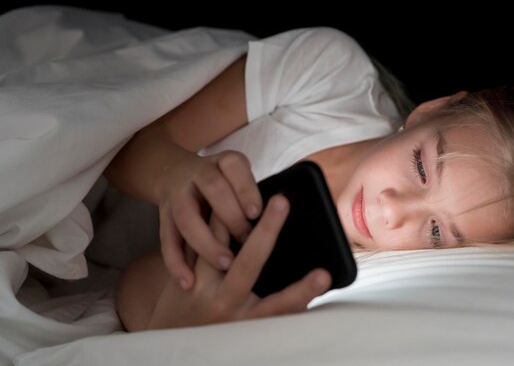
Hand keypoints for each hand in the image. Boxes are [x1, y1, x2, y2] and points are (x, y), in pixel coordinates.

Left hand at [147, 195, 331, 328]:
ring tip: (250, 190)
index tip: (324, 275)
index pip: (282, 306)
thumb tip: (315, 277)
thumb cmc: (227, 326)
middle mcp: (224, 303)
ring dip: (232, 213)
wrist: (174, 337)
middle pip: (248, 263)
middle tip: (283, 202)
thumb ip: (276, 302)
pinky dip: (210, 218)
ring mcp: (200, 287)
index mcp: (248, 319)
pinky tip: (221, 196)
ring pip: (216, 241)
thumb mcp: (252, 323)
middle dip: (268, 229)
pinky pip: (196, 239)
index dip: (304, 290)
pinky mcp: (183, 272)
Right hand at [158, 150, 262, 289]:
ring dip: (206, 241)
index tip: (256, 213)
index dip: (245, 190)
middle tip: (247, 241)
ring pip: (187, 217)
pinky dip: (176, 262)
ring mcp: (177, 194)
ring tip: (225, 264)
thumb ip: (251, 195)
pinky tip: (188, 281)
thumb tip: (272, 223)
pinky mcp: (163, 216)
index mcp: (224, 161)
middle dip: (230, 216)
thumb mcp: (239, 177)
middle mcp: (198, 172)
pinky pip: (167, 239)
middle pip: (213, 189)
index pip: (234, 167)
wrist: (174, 172)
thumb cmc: (224, 183)